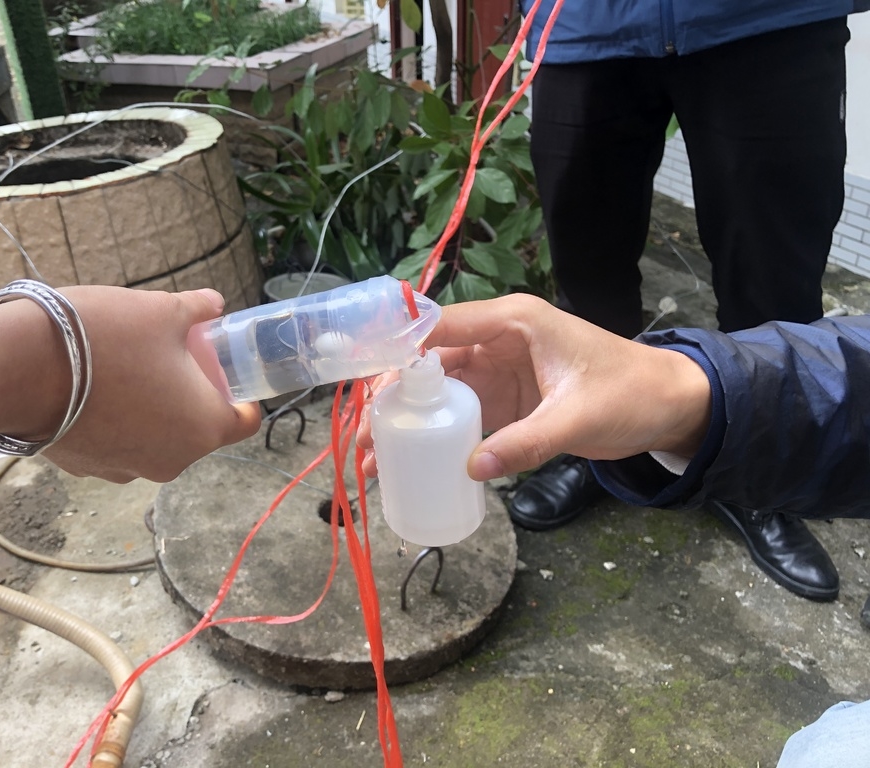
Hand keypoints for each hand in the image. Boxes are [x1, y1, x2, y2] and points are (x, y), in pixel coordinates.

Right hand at [0, 286, 260, 482]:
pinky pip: (117, 444)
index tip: (231, 376)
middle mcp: (172, 461)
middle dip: (191, 398)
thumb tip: (213, 303)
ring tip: (130, 371)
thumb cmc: (103, 339)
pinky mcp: (88, 470)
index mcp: (204, 427)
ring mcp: (127, 471)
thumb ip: (196, 309)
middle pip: (198, 429)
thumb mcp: (161, 311)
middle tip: (174, 361)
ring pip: (156, 439)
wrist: (17, 369)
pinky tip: (96, 390)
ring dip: (152, 411)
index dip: (245, 397)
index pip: (246, 422)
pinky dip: (116, 422)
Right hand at [359, 294, 710, 480]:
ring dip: (409, 421)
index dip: (400, 348)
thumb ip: (528, 442)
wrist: (669, 407)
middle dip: (395, 398)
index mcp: (515, 322)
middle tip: (368, 435)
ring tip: (377, 456)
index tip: (365, 381)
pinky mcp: (506, 399)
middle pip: (430, 362)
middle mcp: (499, 340)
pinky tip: (412, 460)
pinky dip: (436, 435)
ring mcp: (499, 370)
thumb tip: (473, 470)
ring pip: (440, 392)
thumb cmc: (632, 394)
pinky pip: (461, 414)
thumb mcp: (579, 418)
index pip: (443, 324)